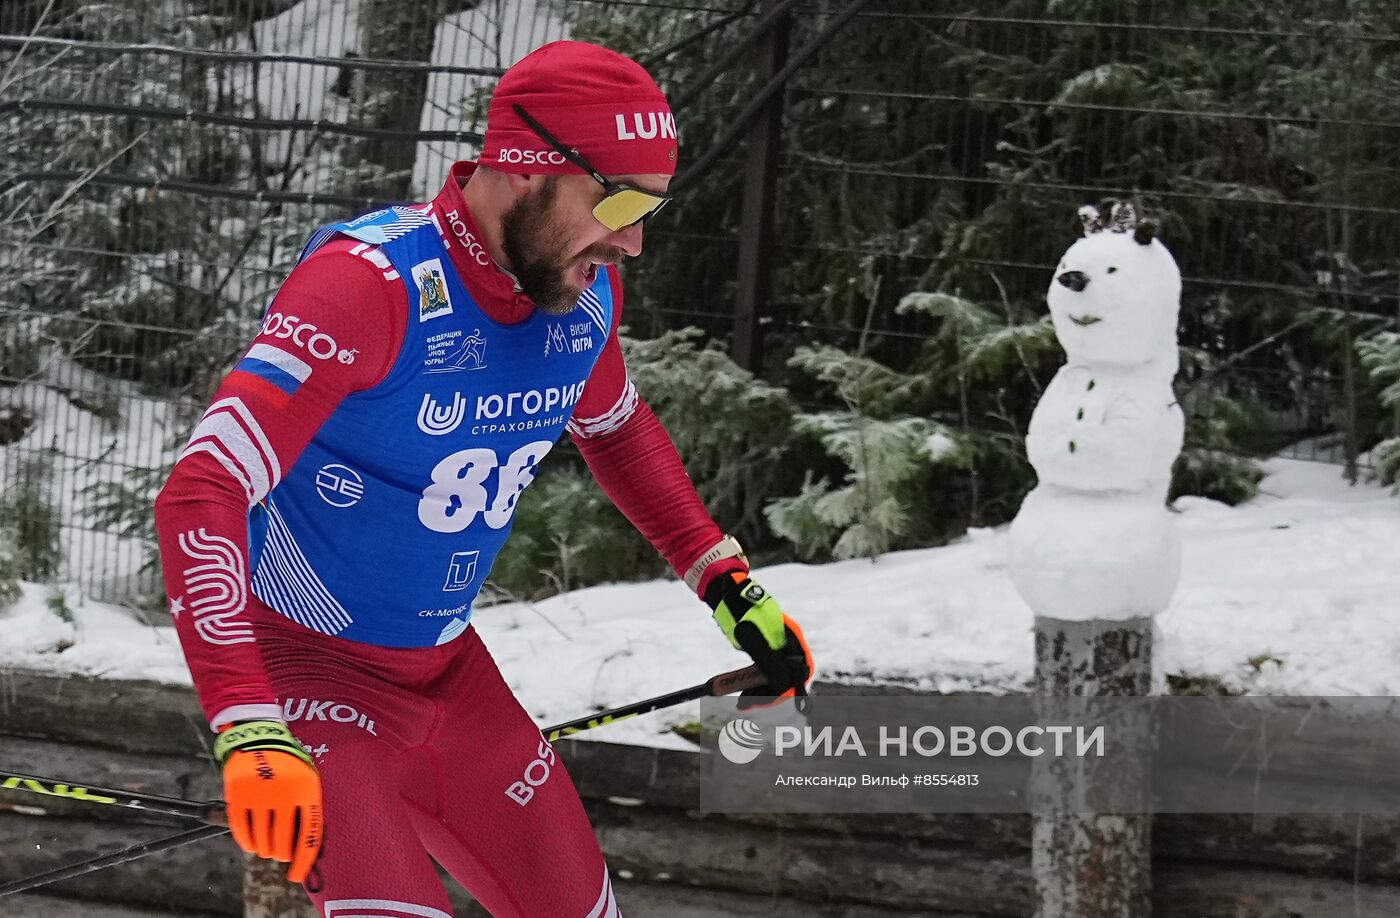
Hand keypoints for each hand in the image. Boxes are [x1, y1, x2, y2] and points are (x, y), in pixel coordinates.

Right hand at [214, 720, 323, 882]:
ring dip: (264, 849)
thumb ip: (309, 810)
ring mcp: (260, 795)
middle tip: (280, 855)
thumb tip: (313, 849)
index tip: (296, 875)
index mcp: (307, 791)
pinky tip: (251, 844)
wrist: (259, 736)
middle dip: (282, 854)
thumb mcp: (308, 780)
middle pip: (283, 842)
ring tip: (267, 848)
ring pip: (261, 840)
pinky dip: (246, 842)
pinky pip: (241, 830)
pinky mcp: (238, 795)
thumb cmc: (289, 764)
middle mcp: (284, 794)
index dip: (303, 861)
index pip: (308, 836)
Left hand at [704, 572, 813, 708]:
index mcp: (793, 639)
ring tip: (741, 703)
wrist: (727, 594)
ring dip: (759, 692)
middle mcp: (788, 645)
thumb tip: (784, 686)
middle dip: (769, 694)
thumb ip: (769, 661)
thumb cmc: (741, 611)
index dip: (786, 690)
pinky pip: (763, 672)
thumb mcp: (754, 638)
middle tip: (747, 706)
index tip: (768, 700)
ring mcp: (776, 648)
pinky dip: (753, 684)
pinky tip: (741, 693)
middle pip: (787, 678)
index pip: (799, 672)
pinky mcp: (764, 650)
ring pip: (773, 678)